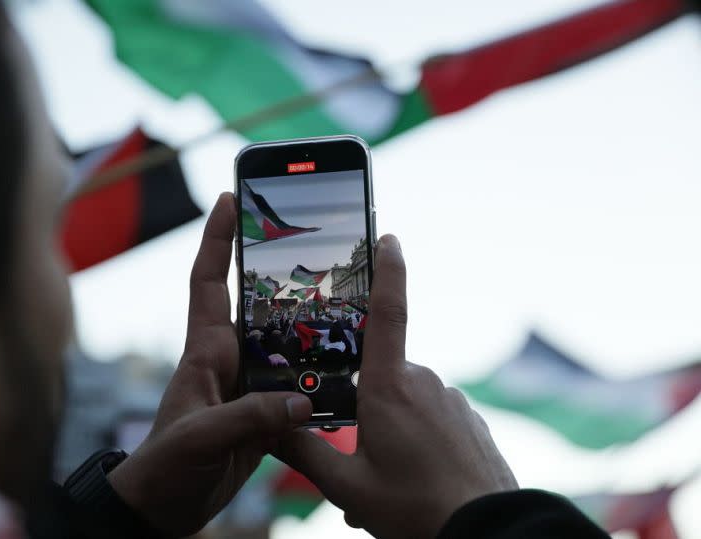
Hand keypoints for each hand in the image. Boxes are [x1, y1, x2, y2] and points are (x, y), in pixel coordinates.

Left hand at [107, 193, 312, 536]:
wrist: (162, 510)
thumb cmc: (163, 468)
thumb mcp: (200, 438)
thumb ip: (248, 419)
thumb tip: (301, 404)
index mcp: (205, 351)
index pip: (208, 281)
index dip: (216, 238)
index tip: (229, 197)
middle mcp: (229, 360)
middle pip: (259, 305)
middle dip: (282, 273)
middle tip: (316, 244)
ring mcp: (248, 387)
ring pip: (285, 345)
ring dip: (311, 328)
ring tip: (347, 304)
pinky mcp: (263, 416)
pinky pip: (296, 387)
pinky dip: (319, 380)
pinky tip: (345, 374)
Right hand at [275, 235, 517, 537]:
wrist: (486, 532)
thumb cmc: (415, 509)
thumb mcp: (348, 486)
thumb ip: (303, 451)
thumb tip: (269, 426)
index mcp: (390, 387)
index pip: (388, 313)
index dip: (387, 271)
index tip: (389, 238)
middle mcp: (423, 382)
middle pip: (380, 376)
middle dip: (363, 409)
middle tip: (358, 458)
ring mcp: (450, 400)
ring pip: (405, 405)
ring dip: (389, 433)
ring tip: (385, 482)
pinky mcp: (468, 420)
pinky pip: (430, 420)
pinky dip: (415, 442)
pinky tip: (412, 481)